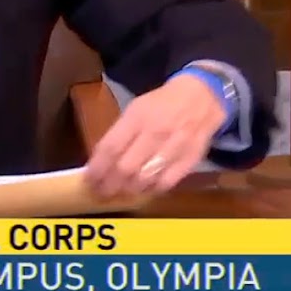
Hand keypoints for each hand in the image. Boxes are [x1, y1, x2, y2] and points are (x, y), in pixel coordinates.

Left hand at [85, 73, 223, 198]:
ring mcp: (174, 147)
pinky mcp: (190, 159)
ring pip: (144, 178)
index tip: (89, 180)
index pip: (110, 148)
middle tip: (102, 192)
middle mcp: (155, 132)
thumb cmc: (162, 104)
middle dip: (109, 184)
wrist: (201, 97)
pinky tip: (144, 190)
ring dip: (128, 190)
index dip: (97, 168)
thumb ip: (119, 133)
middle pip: (125, 167)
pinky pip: (166, 182)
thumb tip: (101, 161)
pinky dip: (152, 190)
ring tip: (119, 194)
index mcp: (137, 117)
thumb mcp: (136, 109)